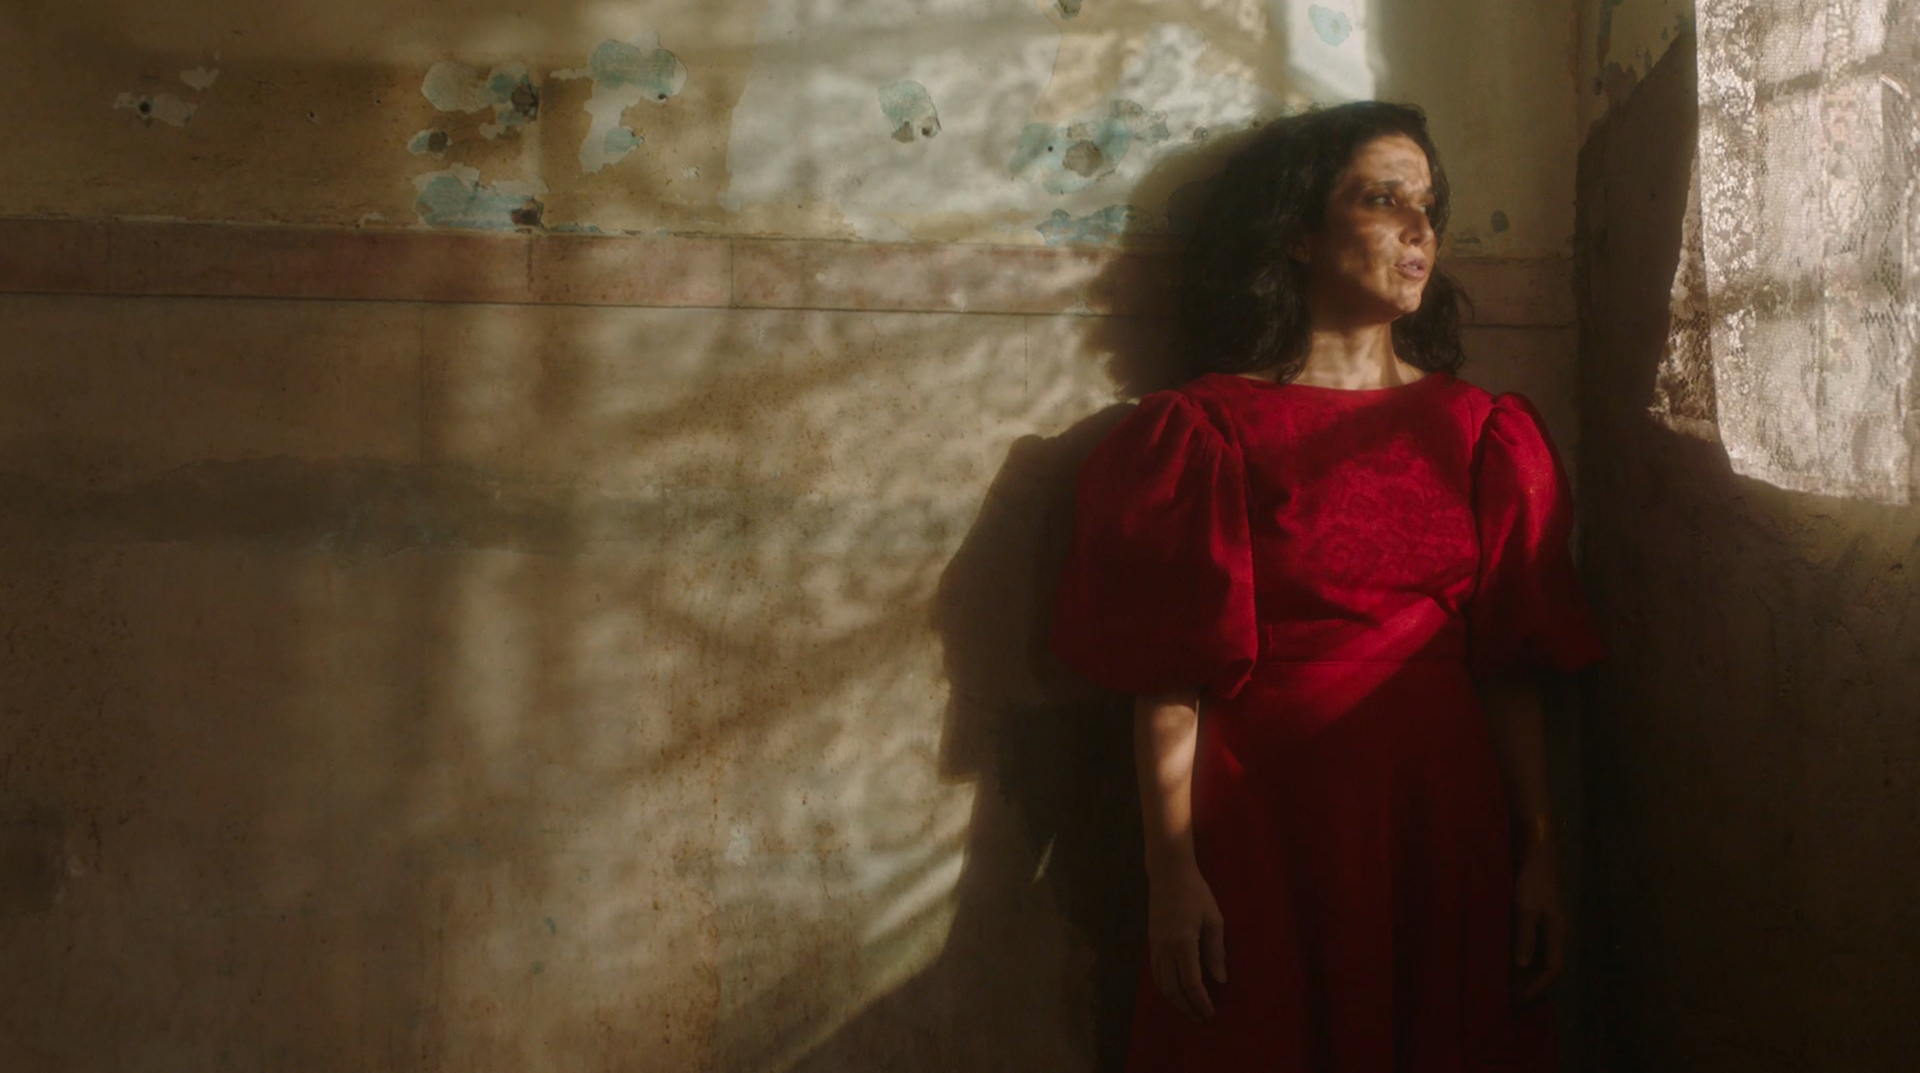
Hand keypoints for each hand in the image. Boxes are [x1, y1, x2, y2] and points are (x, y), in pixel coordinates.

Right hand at [1146, 858, 1226, 1020]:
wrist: (1168, 873)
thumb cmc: (1196, 893)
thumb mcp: (1214, 919)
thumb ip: (1216, 951)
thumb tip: (1220, 980)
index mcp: (1183, 943)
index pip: (1191, 983)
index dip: (1201, 1001)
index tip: (1211, 1013)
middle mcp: (1165, 948)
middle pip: (1172, 989)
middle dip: (1186, 1007)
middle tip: (1200, 1018)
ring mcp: (1155, 946)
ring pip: (1160, 983)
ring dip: (1174, 1000)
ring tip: (1189, 1009)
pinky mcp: (1151, 942)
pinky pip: (1155, 972)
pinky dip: (1165, 986)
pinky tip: (1175, 990)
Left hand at [1511, 844, 1565, 1002]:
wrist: (1534, 857)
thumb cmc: (1531, 883)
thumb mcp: (1526, 910)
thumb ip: (1525, 937)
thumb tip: (1522, 966)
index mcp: (1556, 934)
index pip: (1551, 969)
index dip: (1537, 986)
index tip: (1521, 998)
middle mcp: (1553, 934)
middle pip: (1545, 967)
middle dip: (1530, 985)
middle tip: (1511, 1000)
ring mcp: (1544, 927)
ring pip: (1536, 958)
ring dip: (1524, 974)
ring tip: (1507, 988)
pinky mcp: (1533, 920)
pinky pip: (1529, 947)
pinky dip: (1519, 959)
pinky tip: (1505, 964)